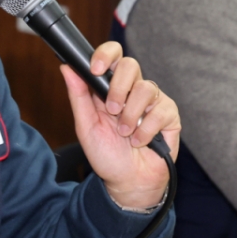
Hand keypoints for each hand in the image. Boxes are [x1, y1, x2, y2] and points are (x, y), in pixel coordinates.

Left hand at [61, 42, 179, 209]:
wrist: (128, 182)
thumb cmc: (107, 155)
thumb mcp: (86, 126)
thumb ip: (78, 96)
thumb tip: (67, 67)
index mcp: (111, 87)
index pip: (113, 55)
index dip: (105, 55)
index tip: (95, 70)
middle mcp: (133, 90)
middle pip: (131, 64)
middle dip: (117, 88)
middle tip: (111, 111)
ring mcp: (153, 102)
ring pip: (146, 88)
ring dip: (131, 115)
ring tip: (125, 133)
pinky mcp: (169, 115)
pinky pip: (161, 110)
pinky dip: (147, 130)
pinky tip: (140, 141)